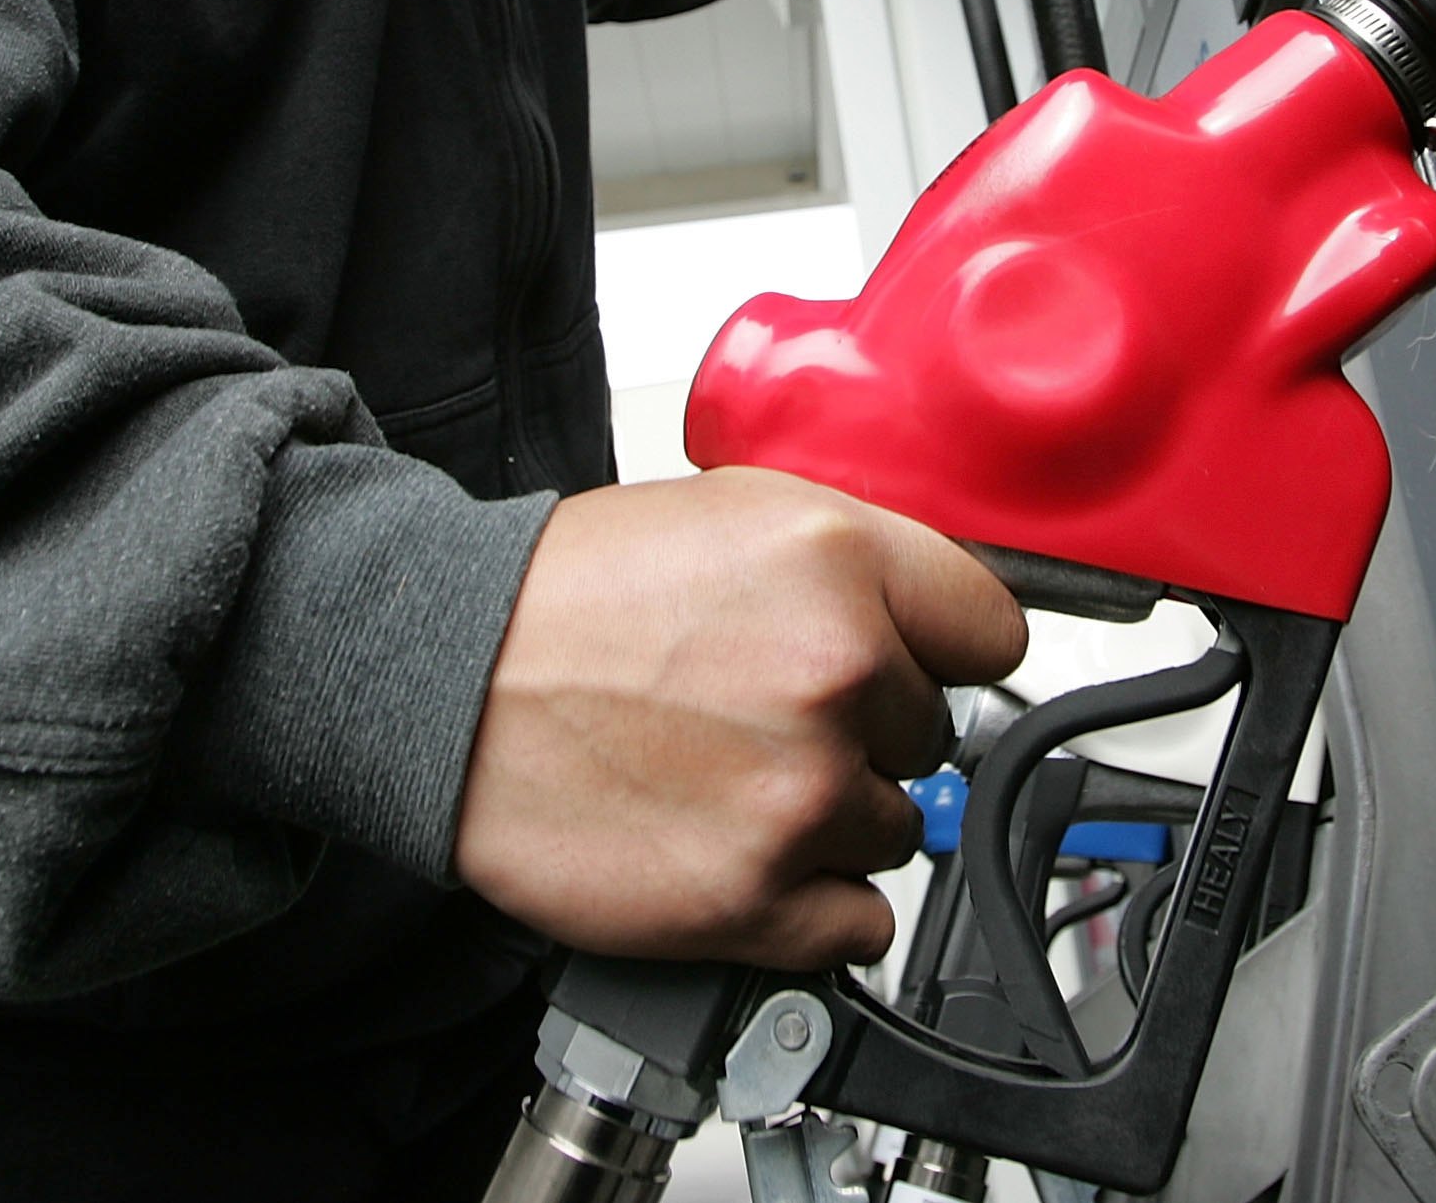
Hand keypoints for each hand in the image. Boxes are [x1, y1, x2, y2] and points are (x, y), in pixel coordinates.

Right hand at [453, 467, 1026, 968]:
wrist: (443, 680)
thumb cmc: (567, 599)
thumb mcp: (731, 512)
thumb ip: (854, 565)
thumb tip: (932, 626)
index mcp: (838, 560)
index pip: (992, 633)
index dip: (940, 652)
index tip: (909, 667)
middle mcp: (835, 673)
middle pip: (935, 735)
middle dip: (864, 730)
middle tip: (761, 714)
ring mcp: (800, 793)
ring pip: (896, 830)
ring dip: (830, 817)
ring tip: (727, 776)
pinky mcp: (754, 897)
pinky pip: (859, 923)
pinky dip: (811, 905)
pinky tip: (740, 850)